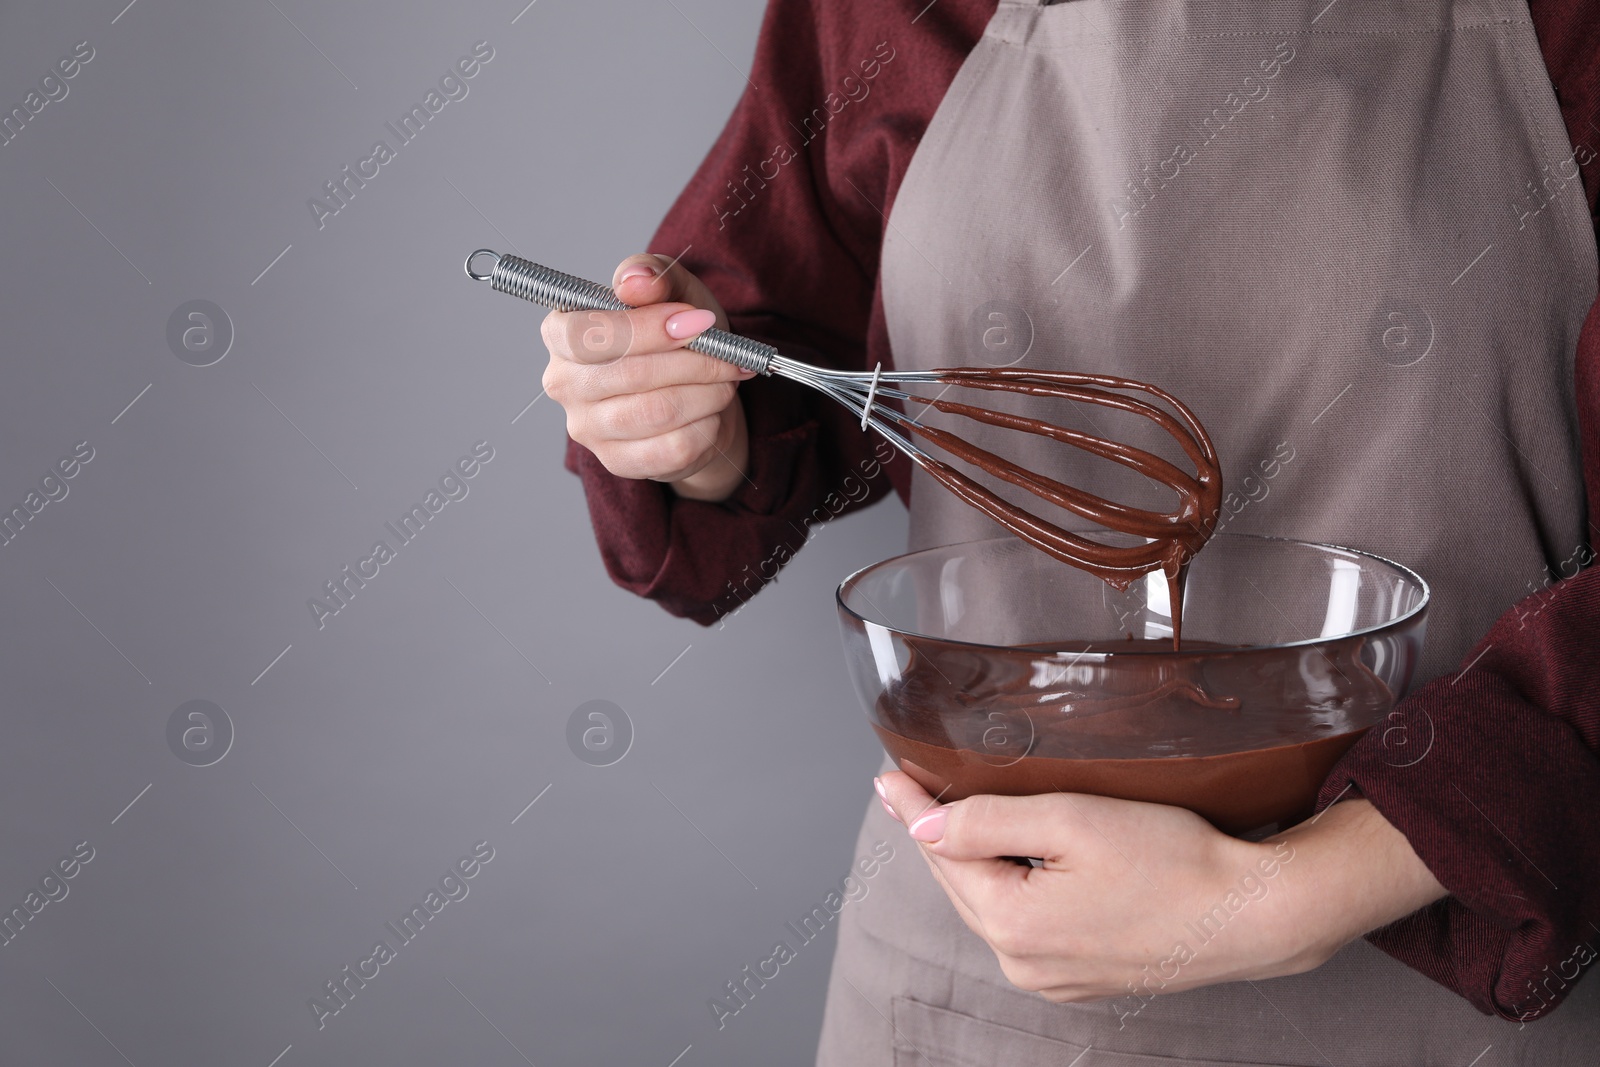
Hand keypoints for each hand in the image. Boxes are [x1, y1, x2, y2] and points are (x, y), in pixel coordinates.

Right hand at [540, 254, 752, 500]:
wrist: (696, 392)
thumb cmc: (677, 335)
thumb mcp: (673, 291)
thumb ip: (653, 275)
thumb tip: (636, 281)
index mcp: (561, 332)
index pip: (591, 333)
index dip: (650, 328)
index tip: (699, 322)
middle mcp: (563, 382)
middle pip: (632, 375)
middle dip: (695, 362)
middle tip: (729, 356)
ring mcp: (587, 428)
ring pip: (657, 412)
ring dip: (707, 394)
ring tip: (725, 380)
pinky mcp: (617, 462)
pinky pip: (672, 449)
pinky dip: (706, 427)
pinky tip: (711, 412)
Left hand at [875, 772, 1446, 1006]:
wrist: (1250, 914)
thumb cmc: (1173, 860)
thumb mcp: (1070, 819)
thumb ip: (986, 820)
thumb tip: (919, 827)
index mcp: (1012, 923)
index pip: (942, 852)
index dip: (913, 807)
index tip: (888, 775)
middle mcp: (1024, 963)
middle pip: (962, 883)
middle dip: (937, 834)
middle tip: (910, 789)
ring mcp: (1054, 977)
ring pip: (992, 906)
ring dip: (973, 861)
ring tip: (951, 818)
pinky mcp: (1083, 977)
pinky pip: (1027, 925)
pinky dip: (1012, 888)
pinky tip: (1013, 860)